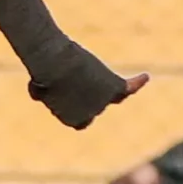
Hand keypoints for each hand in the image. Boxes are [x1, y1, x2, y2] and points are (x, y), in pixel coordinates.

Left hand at [28, 64, 150, 130]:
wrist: (56, 63)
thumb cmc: (44, 73)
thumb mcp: (37, 86)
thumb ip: (42, 93)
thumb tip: (38, 93)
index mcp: (72, 120)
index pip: (80, 117)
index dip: (74, 102)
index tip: (64, 88)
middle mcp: (91, 115)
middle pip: (94, 103)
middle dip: (83, 90)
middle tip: (69, 75)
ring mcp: (104, 102)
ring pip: (108, 93)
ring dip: (96, 79)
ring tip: (82, 69)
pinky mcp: (114, 87)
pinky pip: (130, 87)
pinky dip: (137, 83)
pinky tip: (145, 76)